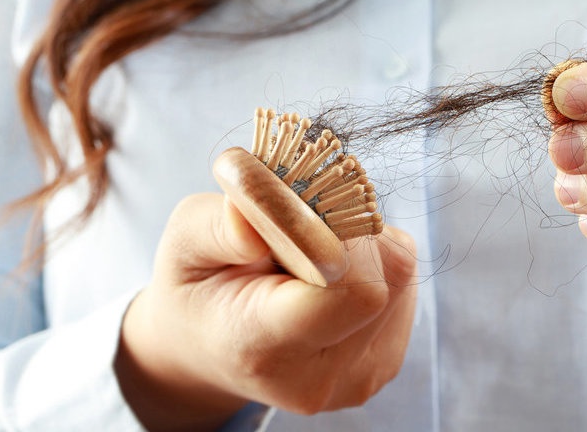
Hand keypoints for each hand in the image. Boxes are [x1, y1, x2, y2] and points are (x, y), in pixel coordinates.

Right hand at [115, 164, 416, 430]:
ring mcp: (359, 377)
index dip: (341, 237)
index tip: (305, 209)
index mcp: (262, 347)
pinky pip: (403, 285)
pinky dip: (374, 264)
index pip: (350, 292)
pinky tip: (330, 274)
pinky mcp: (384, 363)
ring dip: (363, 244)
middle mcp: (319, 376)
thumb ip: (218, 225)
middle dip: (350, 232)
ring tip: (310, 253)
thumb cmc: (198, 288)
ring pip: (398, 273)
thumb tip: (269, 210)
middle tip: (303, 224)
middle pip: (382, 277)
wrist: (210, 348)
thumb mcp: (183, 243)